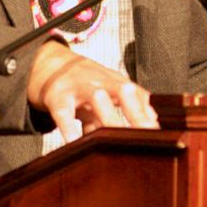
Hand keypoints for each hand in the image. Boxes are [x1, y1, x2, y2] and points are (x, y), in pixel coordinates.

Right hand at [26, 40, 158, 143]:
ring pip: (97, 95)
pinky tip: (75, 141)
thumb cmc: (81, 85)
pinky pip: (64, 113)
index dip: (149, 113)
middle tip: (147, 135)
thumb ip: (120, 113)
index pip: (138, 95)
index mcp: (114, 82)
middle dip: (137, 113)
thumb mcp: (103, 95)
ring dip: (108, 114)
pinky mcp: (58, 97)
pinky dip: (70, 128)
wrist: (48, 65)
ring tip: (117, 136)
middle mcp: (100, 82)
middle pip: (124, 92)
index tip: (158, 133)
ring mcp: (79, 88)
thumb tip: (141, 132)